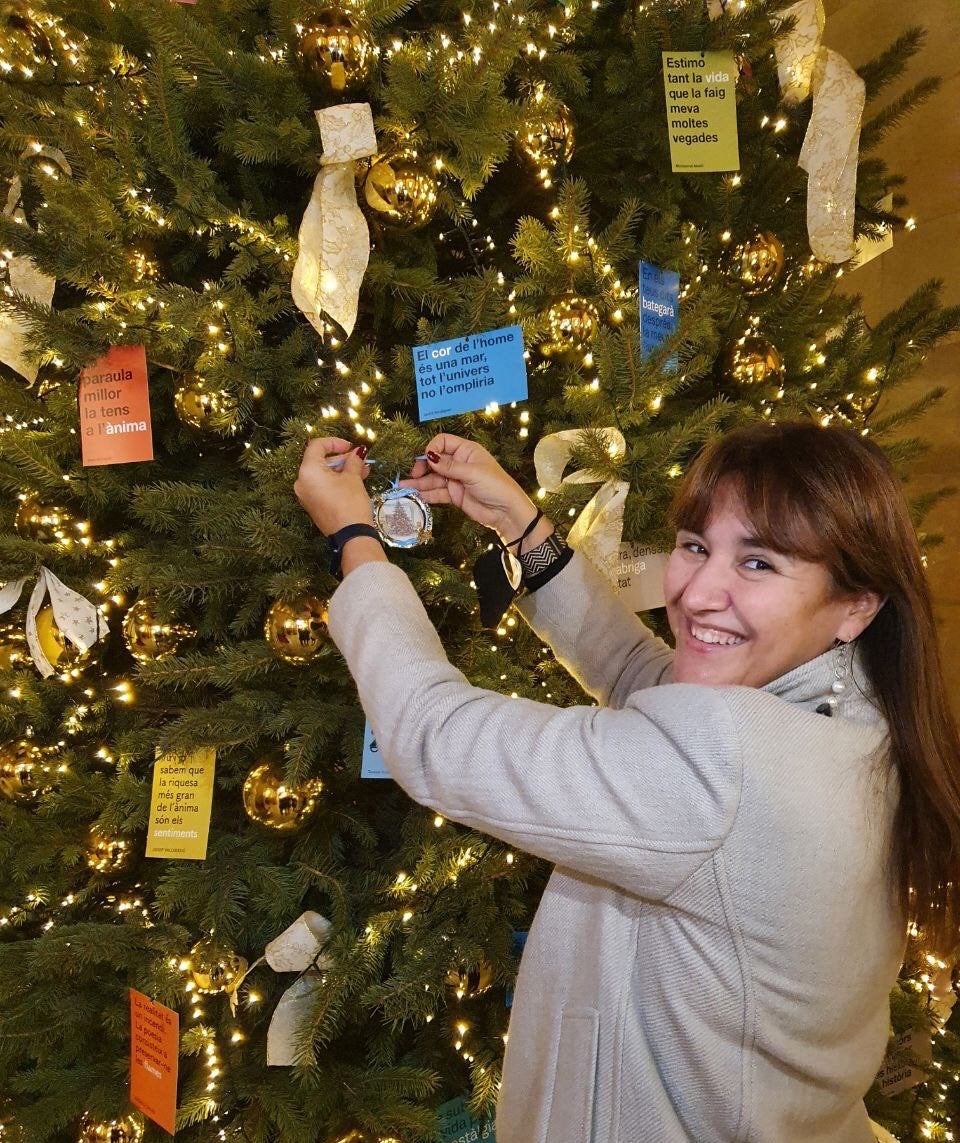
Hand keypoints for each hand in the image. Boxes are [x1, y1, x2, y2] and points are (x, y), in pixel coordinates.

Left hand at [295, 437, 372, 535]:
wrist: (350, 536)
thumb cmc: (350, 503)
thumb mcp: (353, 478)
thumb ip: (353, 461)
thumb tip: (358, 452)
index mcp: (307, 471)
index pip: (317, 446)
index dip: (334, 442)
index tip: (350, 446)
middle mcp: (301, 482)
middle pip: (319, 460)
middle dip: (341, 458)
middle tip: (360, 460)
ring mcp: (305, 495)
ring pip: (322, 474)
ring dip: (341, 470)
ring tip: (363, 471)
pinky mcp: (312, 505)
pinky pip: (322, 486)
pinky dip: (336, 481)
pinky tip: (354, 481)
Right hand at [398, 433, 534, 538]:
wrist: (506, 512)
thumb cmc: (496, 485)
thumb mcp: (472, 472)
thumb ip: (449, 466)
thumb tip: (429, 456)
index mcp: (466, 450)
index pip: (443, 442)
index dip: (432, 448)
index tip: (426, 459)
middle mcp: (459, 463)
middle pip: (434, 461)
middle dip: (422, 468)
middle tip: (412, 475)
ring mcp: (456, 480)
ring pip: (433, 479)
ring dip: (419, 483)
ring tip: (403, 488)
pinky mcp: (454, 496)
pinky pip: (437, 493)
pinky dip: (426, 495)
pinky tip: (414, 496)